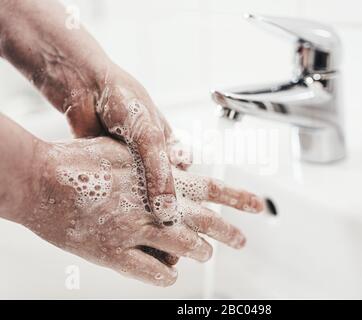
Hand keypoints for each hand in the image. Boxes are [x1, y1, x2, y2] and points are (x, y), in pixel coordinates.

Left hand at [0, 0, 189, 223]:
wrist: (82, 86)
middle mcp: (150, 157)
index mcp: (169, 146)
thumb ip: (158, 171)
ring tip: (139, 230)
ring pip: (137, 194)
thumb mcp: (147, 136)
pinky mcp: (106, 169)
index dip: (188, 202)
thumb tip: (168, 207)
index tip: (185, 223)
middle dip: (161, 210)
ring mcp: (128, 164)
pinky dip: (116, 202)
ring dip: (138, 209)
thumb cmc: (122, 99)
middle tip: (162, 231)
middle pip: (161, 191)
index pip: (186, 181)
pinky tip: (115, 216)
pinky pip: (115, 191)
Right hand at [21, 137, 262, 285]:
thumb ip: (154, 159)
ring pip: (184, 248)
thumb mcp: (124, 150)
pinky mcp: (115, 254)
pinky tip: (170, 273)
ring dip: (197, 252)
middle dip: (228, 232)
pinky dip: (165, 274)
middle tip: (241, 240)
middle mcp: (155, 205)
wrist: (40, 180)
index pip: (211, 187)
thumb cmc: (77, 160)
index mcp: (159, 178)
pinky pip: (153, 272)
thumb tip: (180, 159)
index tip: (258, 206)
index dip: (238, 197)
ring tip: (204, 254)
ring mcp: (137, 231)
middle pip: (206, 222)